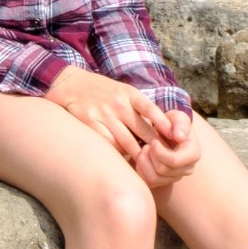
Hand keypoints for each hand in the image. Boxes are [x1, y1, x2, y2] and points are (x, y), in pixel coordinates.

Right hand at [45, 67, 164, 158]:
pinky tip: (123, 158)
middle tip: (166, 159)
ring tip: (147, 164)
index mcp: (129, 93)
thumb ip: (139, 107)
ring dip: (138, 155)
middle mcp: (118, 104)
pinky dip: (118, 153)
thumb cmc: (102, 91)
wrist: (71, 84)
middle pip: (142, 130)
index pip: (151, 109)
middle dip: (155, 146)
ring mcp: (104, 114)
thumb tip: (163, 129)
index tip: (177, 137)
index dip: (164, 124)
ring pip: (127, 142)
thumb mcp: (123, 91)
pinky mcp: (90, 124)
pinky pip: (109, 145)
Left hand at [133, 110, 200, 187]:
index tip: (153, 140)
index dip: (159, 152)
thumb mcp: (176, 117)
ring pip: (155, 179)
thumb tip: (180, 137)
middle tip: (147, 144)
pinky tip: (142, 158)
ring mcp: (175, 177)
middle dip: (151, 155)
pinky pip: (149, 183)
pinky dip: (141, 170)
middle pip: (163, 170)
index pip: (174, 161)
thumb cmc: (170, 122)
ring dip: (144, 163)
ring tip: (144, 150)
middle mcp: (187, 169)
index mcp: (193, 154)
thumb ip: (180, 123)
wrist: (164, 130)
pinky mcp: (163, 182)